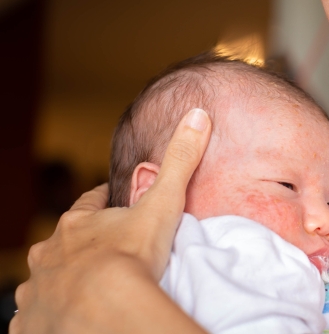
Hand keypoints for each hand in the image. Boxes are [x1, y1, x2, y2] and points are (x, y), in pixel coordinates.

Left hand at [10, 109, 211, 333]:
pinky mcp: (33, 325)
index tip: (114, 203)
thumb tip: (197, 113)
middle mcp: (48, 255)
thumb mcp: (162, 204)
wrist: (105, 310)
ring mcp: (38, 291)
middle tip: (104, 253)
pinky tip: (68, 318)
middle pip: (63, 244)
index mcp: (76, 225)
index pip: (88, 206)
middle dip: (80, 246)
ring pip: (46, 281)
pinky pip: (37, 318)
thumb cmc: (131, 256)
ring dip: (63, 282)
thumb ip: (180, 161)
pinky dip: (51, 316)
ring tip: (86, 290)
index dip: (102, 203)